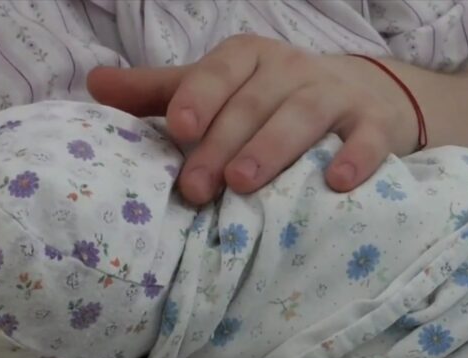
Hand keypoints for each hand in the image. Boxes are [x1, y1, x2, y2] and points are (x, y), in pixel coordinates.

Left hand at [87, 34, 417, 204]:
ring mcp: (334, 94)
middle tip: (196, 189)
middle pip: (253, 104)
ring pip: (302, 116)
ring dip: (273, 148)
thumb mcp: (220, 87)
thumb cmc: (273, 96)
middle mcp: (290, 69)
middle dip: (222, 145)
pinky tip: (337, 182)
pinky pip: (367, 137)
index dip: (199, 96)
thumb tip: (94, 83)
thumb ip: (163, 90)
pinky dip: (355, 157)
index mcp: (248, 58)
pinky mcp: (373, 122)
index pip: (218, 72)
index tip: (177, 128)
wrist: (362, 94)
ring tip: (245, 184)